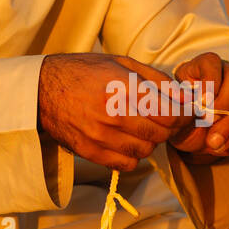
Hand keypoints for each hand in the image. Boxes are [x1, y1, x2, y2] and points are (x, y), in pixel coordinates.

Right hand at [38, 53, 186, 171]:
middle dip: (169, 128)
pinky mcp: (90, 152)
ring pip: (146, 151)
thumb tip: (186, 98)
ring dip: (150, 141)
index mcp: (123, 88)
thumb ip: (158, 80)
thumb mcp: (122, 63)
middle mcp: (113, 115)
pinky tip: (126, 140)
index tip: (185, 112)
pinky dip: (132, 156)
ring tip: (141, 127)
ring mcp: (100, 137)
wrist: (42, 90)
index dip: (184, 115)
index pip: (170, 114)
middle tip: (164, 119)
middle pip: (160, 134)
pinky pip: (127, 164)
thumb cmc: (85, 72)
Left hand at [167, 53, 228, 162]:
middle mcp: (225, 75)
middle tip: (209, 120)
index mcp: (203, 66)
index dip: (210, 81)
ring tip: (212, 142)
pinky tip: (219, 147)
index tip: (201, 101)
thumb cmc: (177, 112)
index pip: (212, 63)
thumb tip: (198, 107)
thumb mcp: (174, 107)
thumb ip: (183, 105)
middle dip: (225, 102)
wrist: (186, 132)